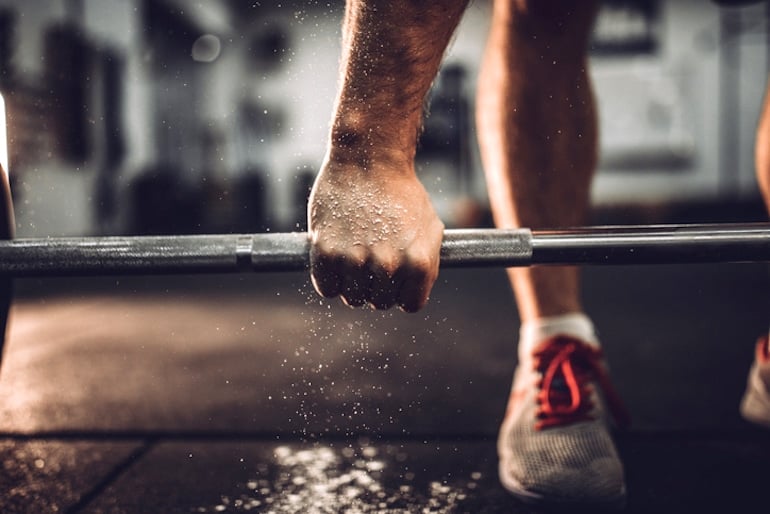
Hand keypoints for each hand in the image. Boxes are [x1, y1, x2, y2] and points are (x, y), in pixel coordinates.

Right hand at [308, 158, 443, 311]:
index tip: (395, 278)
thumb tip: (415, 289)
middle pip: (380, 303)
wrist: (368, 159)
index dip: (402, 291)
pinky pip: (327, 288)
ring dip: (353, 284)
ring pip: (353, 298)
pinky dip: (330, 278)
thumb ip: (427, 262)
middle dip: (377, 287)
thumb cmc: (400, 191)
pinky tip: (336, 258)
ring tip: (354, 255)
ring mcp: (355, 260)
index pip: (410, 304)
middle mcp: (389, 265)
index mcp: (418, 262)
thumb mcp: (429, 227)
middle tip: (372, 260)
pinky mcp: (326, 251)